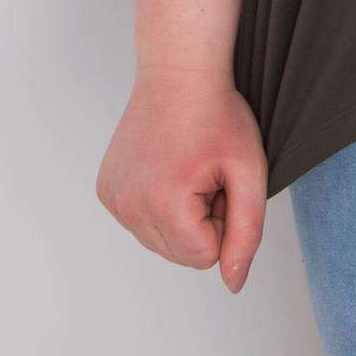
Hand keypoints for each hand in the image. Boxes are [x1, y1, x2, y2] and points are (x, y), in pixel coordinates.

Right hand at [96, 65, 267, 292]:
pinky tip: (167, 167)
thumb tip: (233, 283)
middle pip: (181, 255)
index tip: (221, 180)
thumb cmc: (218, 115)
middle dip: (203, 221)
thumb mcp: (249, 171)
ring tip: (189, 168)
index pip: (205, 257)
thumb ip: (246, 233)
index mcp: (163, 206)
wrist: (179, 72)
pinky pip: (142, 222)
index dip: (224, 220)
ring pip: (161, 242)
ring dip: (182, 214)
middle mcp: (128, 208)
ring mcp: (112, 200)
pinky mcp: (105, 190)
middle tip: (208, 173)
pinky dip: (160, 204)